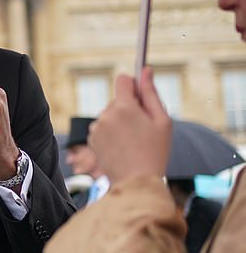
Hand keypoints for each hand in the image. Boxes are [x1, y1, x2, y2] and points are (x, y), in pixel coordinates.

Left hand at [88, 67, 171, 184]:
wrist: (137, 182)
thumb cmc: (155, 151)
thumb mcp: (161, 121)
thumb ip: (151, 93)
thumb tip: (145, 70)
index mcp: (123, 107)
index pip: (123, 80)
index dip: (133, 85)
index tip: (140, 94)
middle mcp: (106, 114)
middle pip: (117, 100)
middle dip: (129, 108)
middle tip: (143, 128)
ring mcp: (96, 128)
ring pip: (110, 115)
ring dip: (119, 122)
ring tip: (133, 141)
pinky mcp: (91, 140)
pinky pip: (103, 128)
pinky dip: (111, 134)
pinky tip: (122, 148)